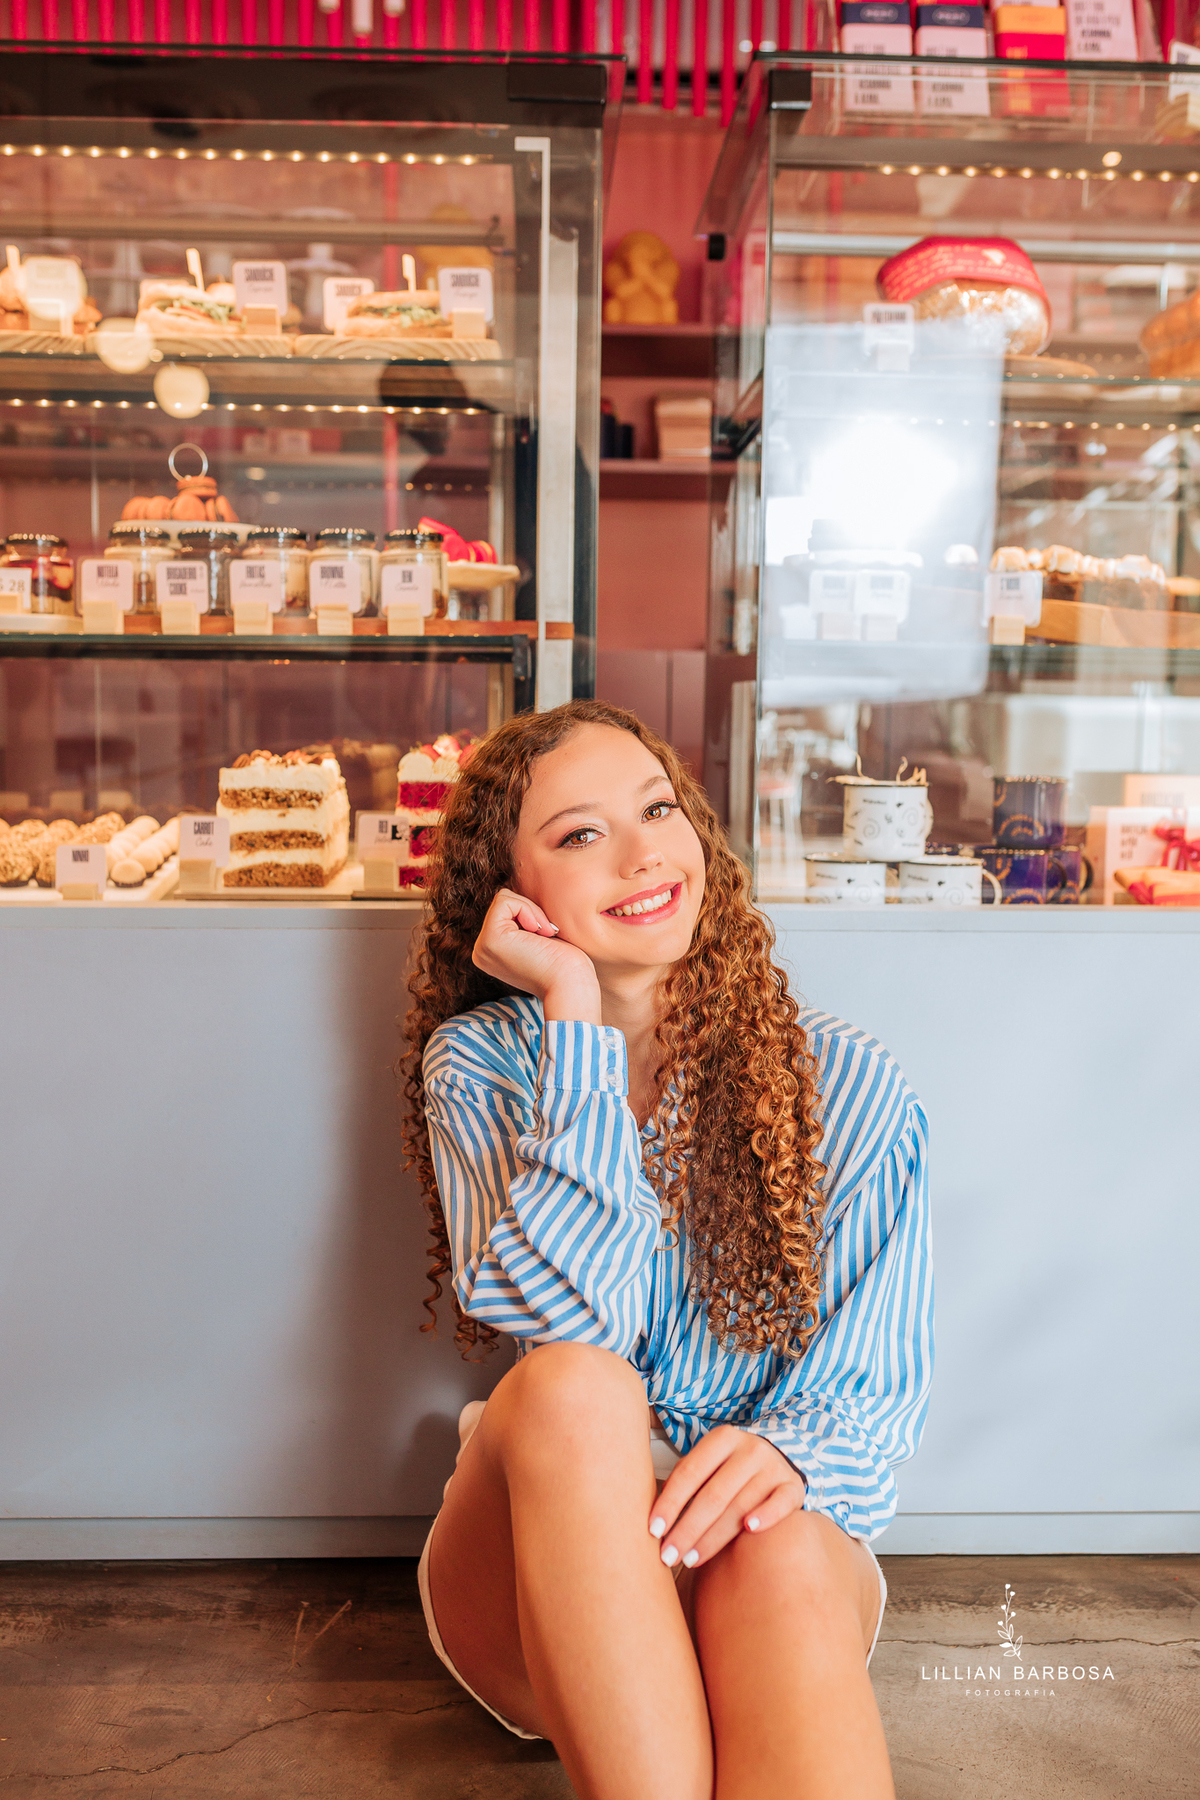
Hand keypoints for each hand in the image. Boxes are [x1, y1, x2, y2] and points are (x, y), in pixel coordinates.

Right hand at [472, 887, 601, 1022]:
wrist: (572, 985)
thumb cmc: (567, 964)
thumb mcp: (539, 938)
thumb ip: (523, 922)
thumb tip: (516, 897)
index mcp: (492, 953)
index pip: (505, 911)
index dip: (531, 915)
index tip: (548, 938)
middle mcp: (481, 952)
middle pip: (503, 902)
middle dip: (531, 912)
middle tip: (548, 936)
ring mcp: (482, 948)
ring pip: (503, 898)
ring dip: (532, 911)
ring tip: (545, 936)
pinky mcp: (489, 940)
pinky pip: (504, 900)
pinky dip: (528, 910)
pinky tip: (539, 933)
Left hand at [648, 1426, 806, 1570]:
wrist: (777, 1460)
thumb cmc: (731, 1469)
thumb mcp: (709, 1464)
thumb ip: (687, 1482)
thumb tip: (655, 1517)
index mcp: (722, 1439)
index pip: (689, 1472)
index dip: (670, 1503)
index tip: (653, 1529)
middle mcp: (750, 1449)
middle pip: (713, 1494)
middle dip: (687, 1529)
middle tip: (669, 1554)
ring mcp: (774, 1467)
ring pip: (741, 1505)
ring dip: (714, 1537)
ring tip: (692, 1559)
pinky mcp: (793, 1486)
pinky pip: (780, 1504)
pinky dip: (765, 1516)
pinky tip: (749, 1530)